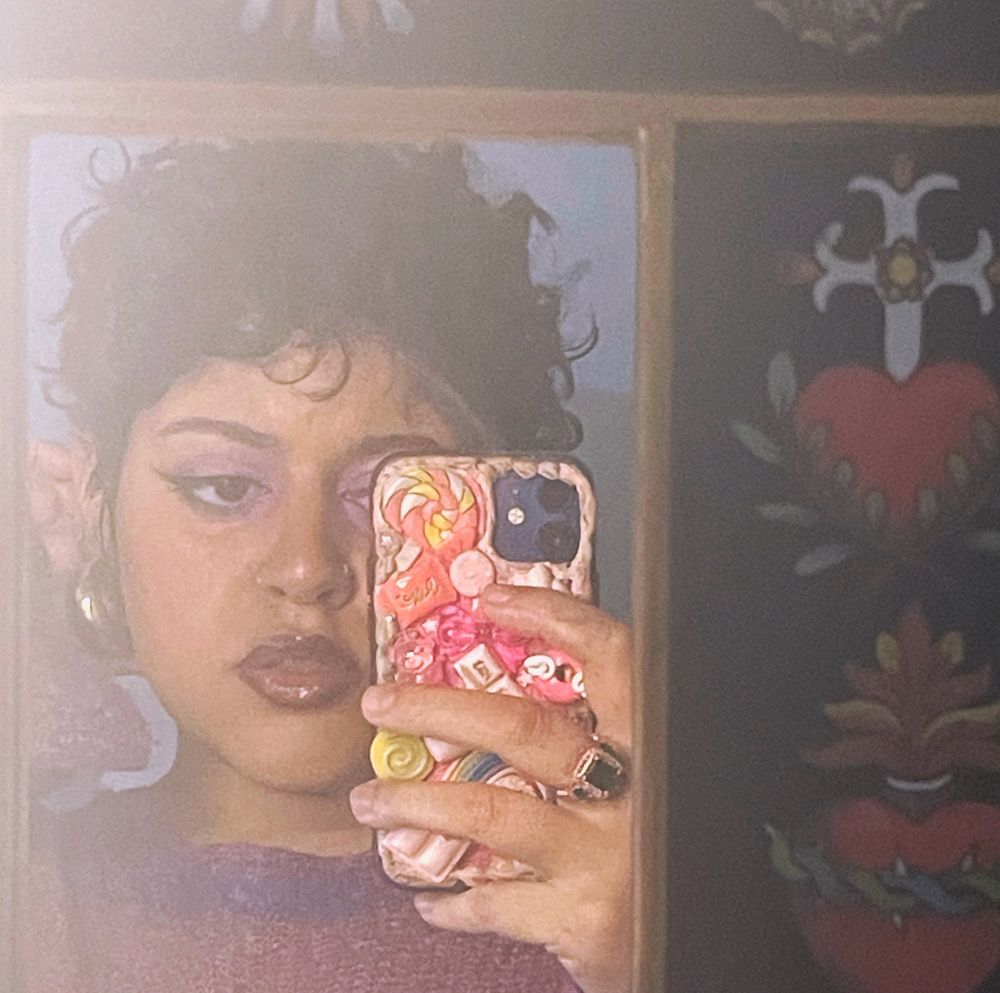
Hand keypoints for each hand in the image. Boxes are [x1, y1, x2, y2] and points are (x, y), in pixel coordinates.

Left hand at [350, 584, 632, 992]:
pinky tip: (428, 896)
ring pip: (491, 811)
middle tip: (381, 704)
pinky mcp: (584, 919)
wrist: (705, 940)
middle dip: (438, 710)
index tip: (492, 600)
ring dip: (416, 803)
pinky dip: (450, 899)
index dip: (550, 617)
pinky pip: (494, 902)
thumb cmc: (668, 845)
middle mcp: (633, 791)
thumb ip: (602, 742)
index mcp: (651, 742)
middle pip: (523, 728)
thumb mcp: (650, 780)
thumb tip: (507, 700)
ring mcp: (607, 856)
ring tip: (371, 800)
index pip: (609, 656)